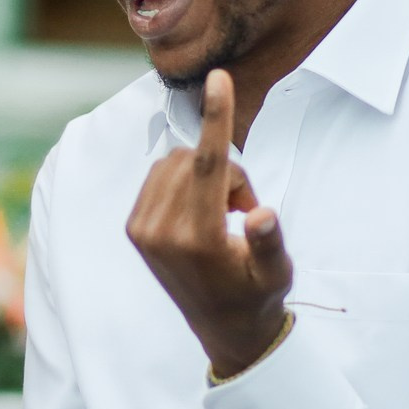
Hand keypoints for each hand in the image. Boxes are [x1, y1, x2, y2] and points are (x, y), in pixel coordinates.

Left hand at [125, 68, 291, 377]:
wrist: (224, 330)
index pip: (209, 164)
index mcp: (198, 239)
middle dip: (228, 173)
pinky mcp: (134, 227)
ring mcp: (142, 229)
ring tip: (223, 217)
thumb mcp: (275, 272)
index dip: (217, 117)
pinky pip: (160, 175)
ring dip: (205, 176)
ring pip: (177, 163)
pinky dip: (184, 182)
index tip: (217, 78)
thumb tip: (260, 214)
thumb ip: (268, 241)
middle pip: (198, 160)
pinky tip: (199, 216)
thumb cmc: (258, 296)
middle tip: (244, 211)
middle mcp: (161, 231)